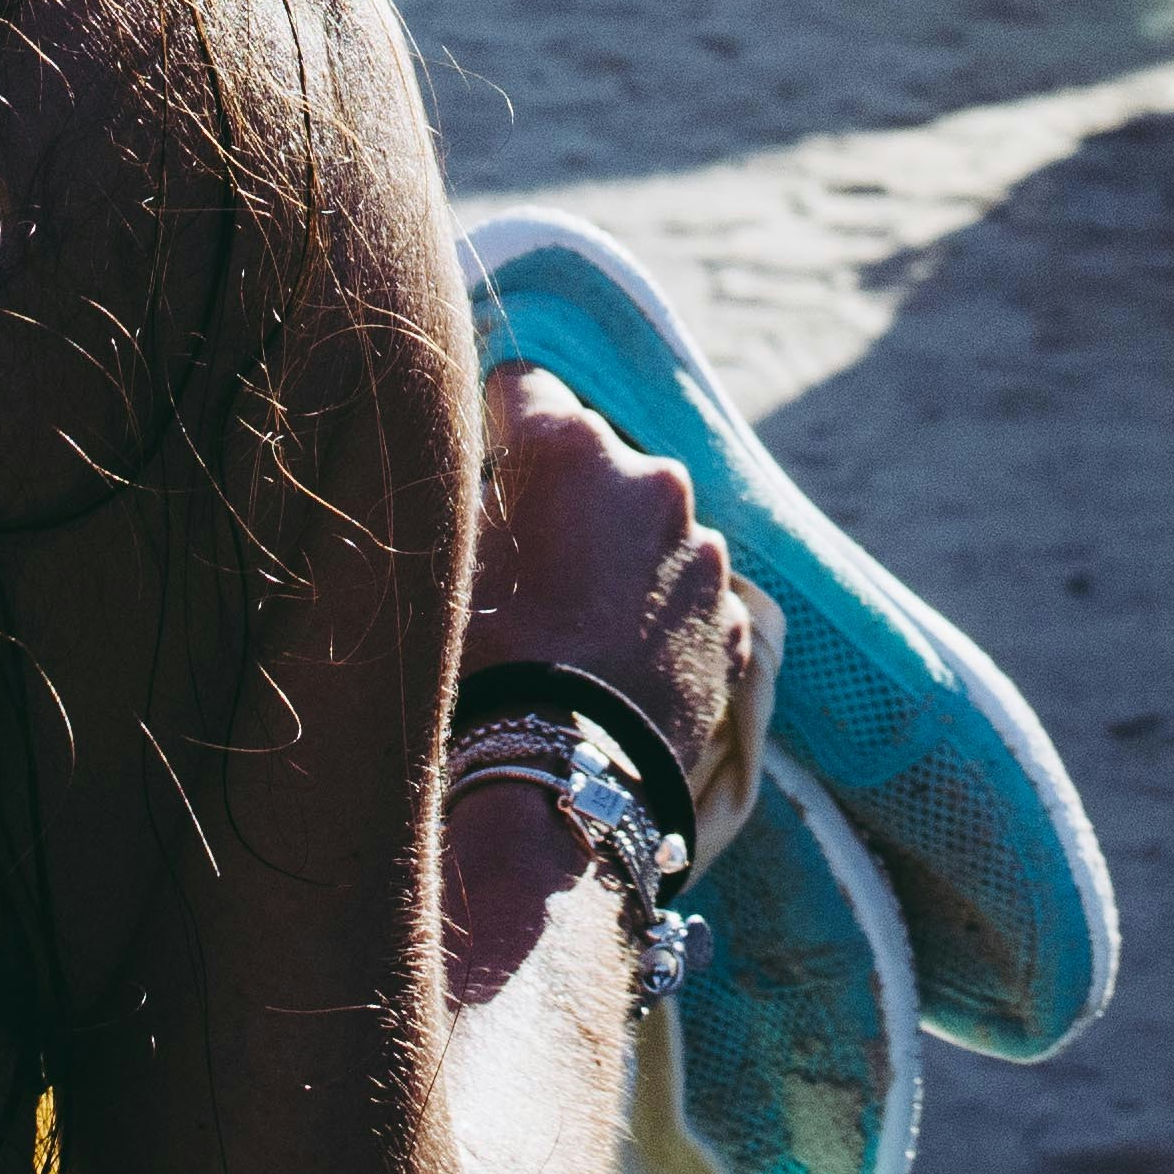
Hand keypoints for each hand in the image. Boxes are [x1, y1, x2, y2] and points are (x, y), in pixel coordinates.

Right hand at [462, 368, 752, 821]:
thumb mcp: (441, 561)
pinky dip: (654, 612)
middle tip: (525, 563)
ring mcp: (704, 553)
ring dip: (617, 556)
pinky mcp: (732, 621)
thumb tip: (469, 469)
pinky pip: (685, 593)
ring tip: (574, 625)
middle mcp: (654, 480)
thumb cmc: (481, 665)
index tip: (481, 467)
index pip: (523, 387)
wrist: (559, 786)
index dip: (495, 425)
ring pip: (648, 529)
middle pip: (596, 460)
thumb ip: (462, 492)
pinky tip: (615, 658)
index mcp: (573, 447)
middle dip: (564, 496)